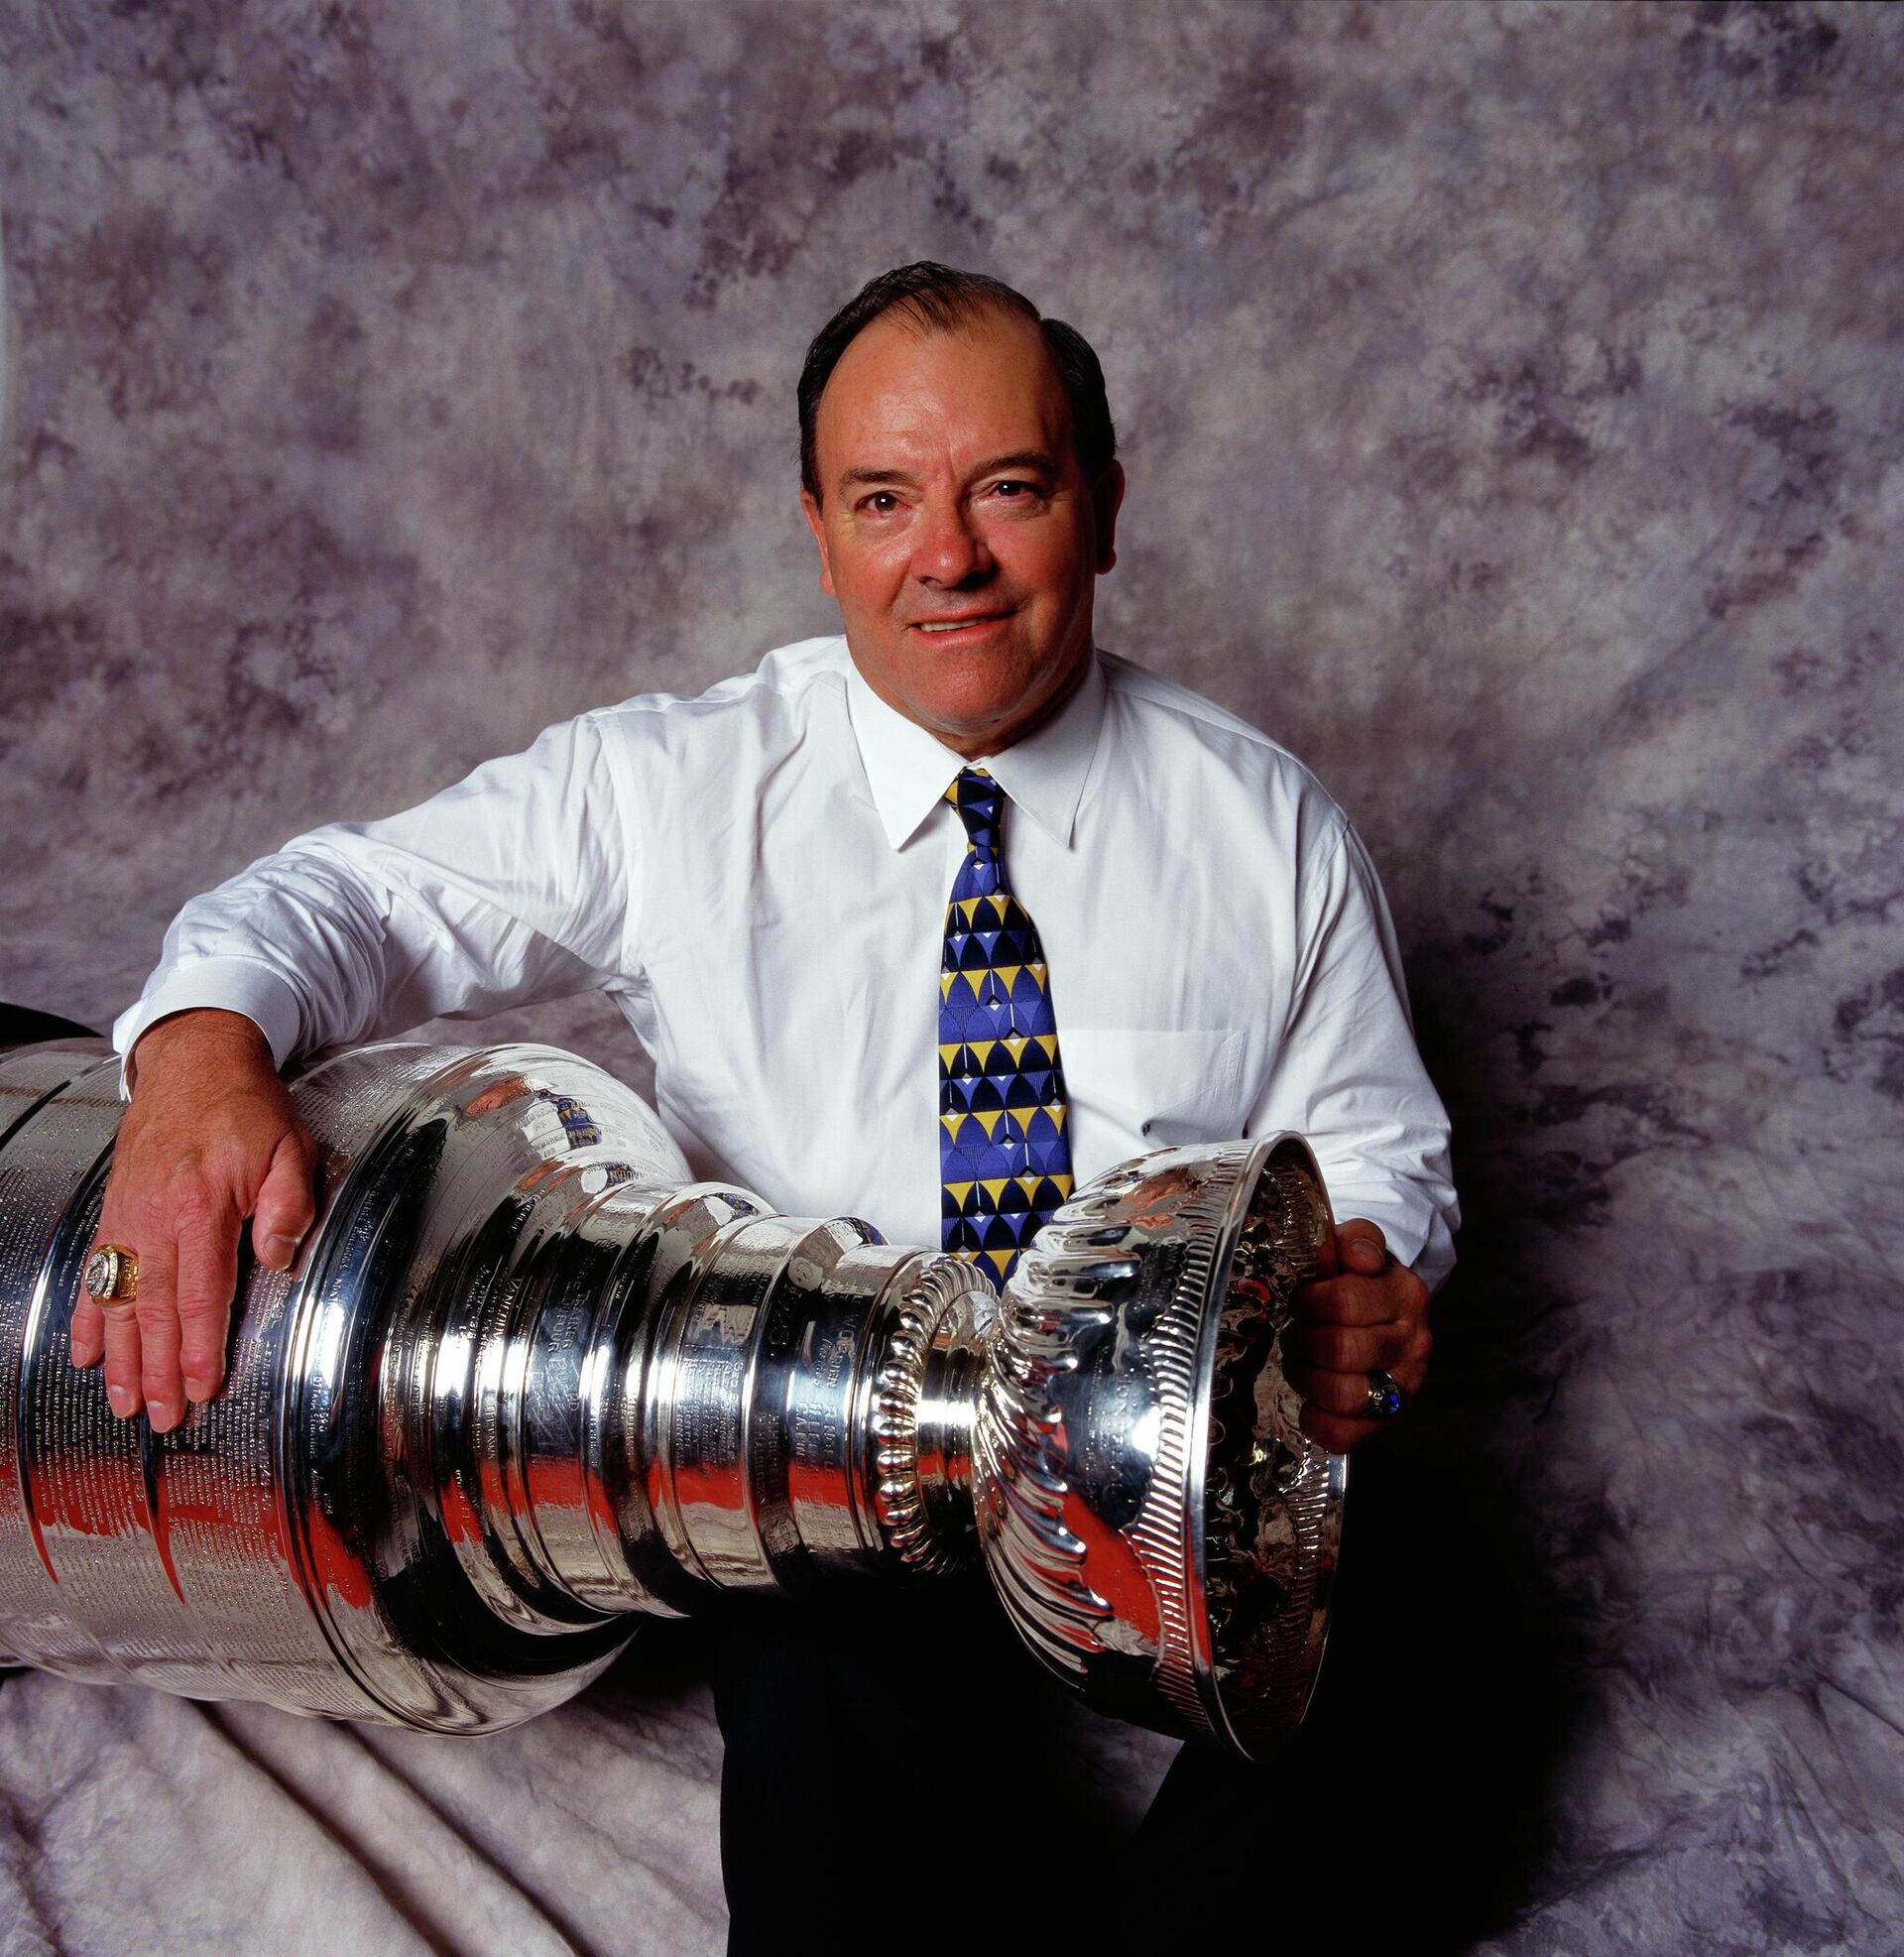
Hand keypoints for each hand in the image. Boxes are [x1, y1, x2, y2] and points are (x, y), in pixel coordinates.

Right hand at [71, 1010, 316, 1432]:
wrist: (194, 1061)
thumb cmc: (249, 1109)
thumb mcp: (291, 1147)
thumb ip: (289, 1205)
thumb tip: (278, 1261)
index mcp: (202, 1206)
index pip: (203, 1293)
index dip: (202, 1346)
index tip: (203, 1389)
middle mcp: (155, 1217)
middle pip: (156, 1309)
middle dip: (160, 1370)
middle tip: (163, 1418)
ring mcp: (127, 1218)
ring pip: (120, 1300)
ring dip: (122, 1357)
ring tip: (125, 1403)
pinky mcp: (113, 1213)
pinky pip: (97, 1274)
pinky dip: (88, 1317)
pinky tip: (86, 1353)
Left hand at [1285, 1218, 1430, 1453]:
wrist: (1386, 1313)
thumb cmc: (1359, 1280)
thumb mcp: (1356, 1247)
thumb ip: (1353, 1240)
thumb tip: (1354, 1254)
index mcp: (1405, 1294)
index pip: (1344, 1302)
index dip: (1308, 1303)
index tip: (1299, 1300)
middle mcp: (1414, 1343)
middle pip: (1341, 1351)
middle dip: (1303, 1341)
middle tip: (1295, 1332)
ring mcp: (1404, 1386)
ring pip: (1345, 1395)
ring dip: (1307, 1378)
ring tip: (1300, 1362)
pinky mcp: (1388, 1420)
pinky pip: (1347, 1435)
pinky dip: (1317, 1422)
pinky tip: (1308, 1402)